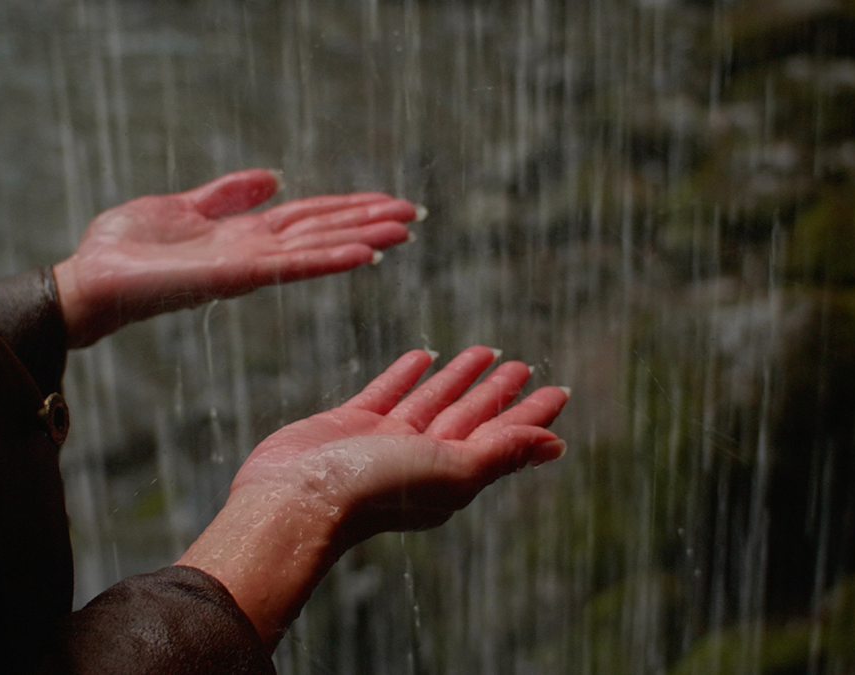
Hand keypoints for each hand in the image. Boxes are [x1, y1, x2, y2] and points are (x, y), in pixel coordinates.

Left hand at [52, 170, 418, 346]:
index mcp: (245, 235)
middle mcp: (255, 252)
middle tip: (415, 216)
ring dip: (362, 239)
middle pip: (323, 231)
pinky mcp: (236, 276)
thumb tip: (273, 177)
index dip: (349, 208)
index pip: (309, 217)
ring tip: (403, 230)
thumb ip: (227, 194)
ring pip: (317, 247)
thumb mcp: (182, 206)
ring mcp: (249, 266)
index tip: (388, 202)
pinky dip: (328, 260)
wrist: (89, 280)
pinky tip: (364, 254)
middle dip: (368, 222)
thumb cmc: (125, 249)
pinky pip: (290, 266)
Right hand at [177, 346, 569, 648]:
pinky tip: (422, 356)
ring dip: (457, 378)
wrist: (296, 498)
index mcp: (452, 475)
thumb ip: (501, 452)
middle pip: (470, 418)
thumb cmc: (376, 490)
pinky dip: (405, 375)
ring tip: (483, 350)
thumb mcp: (452, 470)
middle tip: (522, 365)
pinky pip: (386, 393)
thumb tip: (555, 444)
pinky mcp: (349, 425)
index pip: (501, 438)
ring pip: (432, 401)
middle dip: (496, 393)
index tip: (558, 391)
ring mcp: (384, 442)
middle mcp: (421, 459)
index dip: (530, 415)